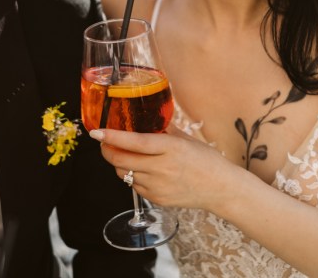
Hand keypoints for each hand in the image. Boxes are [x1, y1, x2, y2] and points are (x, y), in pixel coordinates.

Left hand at [90, 124, 233, 210]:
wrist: (220, 189)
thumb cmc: (206, 160)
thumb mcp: (186, 139)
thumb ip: (164, 129)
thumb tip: (146, 118)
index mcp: (170, 148)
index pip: (135, 142)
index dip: (113, 137)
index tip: (97, 132)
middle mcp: (162, 168)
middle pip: (121, 161)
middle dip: (107, 151)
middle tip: (104, 142)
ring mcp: (158, 186)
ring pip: (124, 175)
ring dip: (120, 164)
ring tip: (127, 154)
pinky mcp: (157, 200)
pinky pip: (135, 186)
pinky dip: (133, 176)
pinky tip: (143, 169)